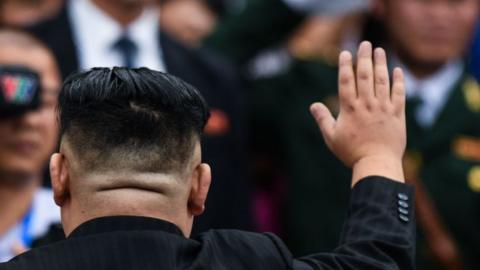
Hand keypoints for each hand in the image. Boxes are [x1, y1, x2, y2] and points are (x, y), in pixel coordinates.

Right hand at [310, 41, 405, 184]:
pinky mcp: (397, 115)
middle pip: (365, 76)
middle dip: (364, 57)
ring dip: (381, 64)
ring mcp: (383, 108)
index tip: (346, 53)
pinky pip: (399, 94)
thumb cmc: (351, 152)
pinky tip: (396, 70)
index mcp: (349, 109)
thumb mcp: (331, 137)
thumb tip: (313, 105)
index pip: (346, 81)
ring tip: (380, 50)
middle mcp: (367, 105)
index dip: (345, 65)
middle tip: (365, 44)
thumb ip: (322, 119)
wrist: (376, 163)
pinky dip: (398, 81)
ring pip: (382, 81)